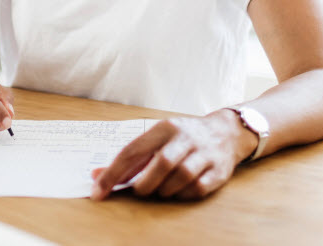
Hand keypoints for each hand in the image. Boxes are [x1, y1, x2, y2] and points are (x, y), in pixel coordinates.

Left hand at [90, 109, 256, 200]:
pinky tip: (178, 191)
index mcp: (164, 127)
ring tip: (159, 190)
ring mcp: (204, 153)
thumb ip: (130, 159)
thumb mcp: (156, 139)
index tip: (98, 191)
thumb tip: (97, 176)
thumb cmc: (181, 139)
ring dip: (164, 190)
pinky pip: (197, 188)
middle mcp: (185, 137)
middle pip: (161, 163)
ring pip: (181, 176)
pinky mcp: (219, 170)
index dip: (113, 173)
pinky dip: (182, 194)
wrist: (226, 132)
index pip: (132, 151)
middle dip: (144, 184)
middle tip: (139, 191)